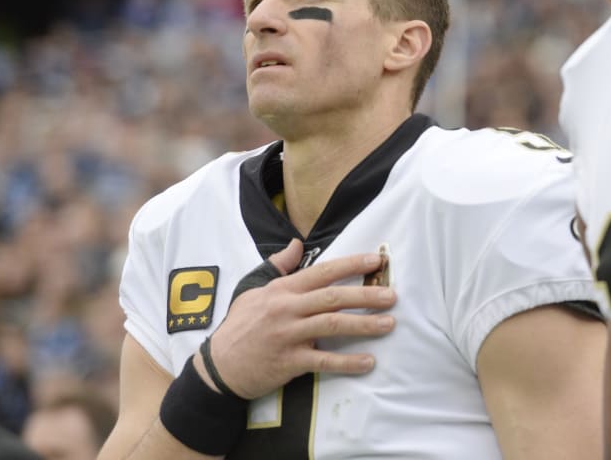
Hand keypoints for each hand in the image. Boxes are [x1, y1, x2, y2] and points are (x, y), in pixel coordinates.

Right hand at [195, 239, 395, 398]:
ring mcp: (288, 335)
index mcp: (282, 289)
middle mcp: (287, 309)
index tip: (377, 260)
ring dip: (364, 325)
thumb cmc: (239, 325)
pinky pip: (323, 361)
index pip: (322, 272)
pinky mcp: (289, 362)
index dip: (352, 265)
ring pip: (332, 326)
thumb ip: (278, 266)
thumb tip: (296, 243)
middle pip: (333, 298)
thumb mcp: (253, 288)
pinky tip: (368, 362)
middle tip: (392, 296)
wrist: (218, 366)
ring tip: (389, 324)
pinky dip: (347, 362)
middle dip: (365, 295)